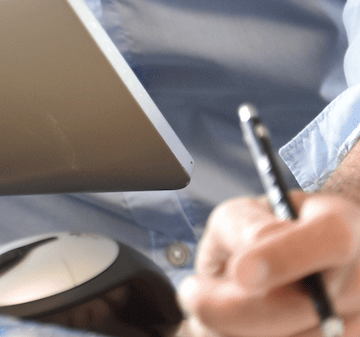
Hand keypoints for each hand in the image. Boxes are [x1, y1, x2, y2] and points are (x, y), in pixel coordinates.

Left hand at [176, 193, 359, 335]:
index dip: (284, 256)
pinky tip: (231, 330)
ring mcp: (354, 324)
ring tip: (211, 309)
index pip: (329, 238)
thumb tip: (248, 263)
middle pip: (301, 308)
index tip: (240, 271)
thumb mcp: (254, 209)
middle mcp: (358, 281)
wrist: (304, 266)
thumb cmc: (274, 234)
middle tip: (191, 294)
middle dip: (233, 309)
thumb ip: (246, 224)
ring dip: (232, 332)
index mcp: (342, 227)